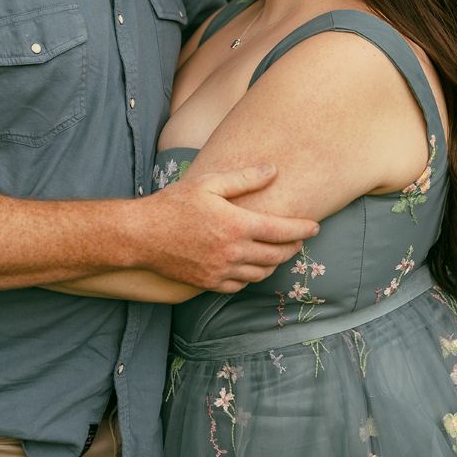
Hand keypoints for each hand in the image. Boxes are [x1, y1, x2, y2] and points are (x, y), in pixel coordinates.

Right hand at [142, 164, 318, 291]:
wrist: (141, 235)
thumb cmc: (174, 204)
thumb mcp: (209, 183)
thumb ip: (244, 178)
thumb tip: (273, 171)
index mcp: (236, 225)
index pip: (282, 230)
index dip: (303, 229)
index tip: (315, 226)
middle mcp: (233, 252)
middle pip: (276, 255)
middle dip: (293, 247)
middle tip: (299, 239)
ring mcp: (221, 271)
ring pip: (261, 273)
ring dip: (274, 263)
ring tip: (278, 251)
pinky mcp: (208, 283)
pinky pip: (240, 285)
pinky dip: (251, 276)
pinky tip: (251, 265)